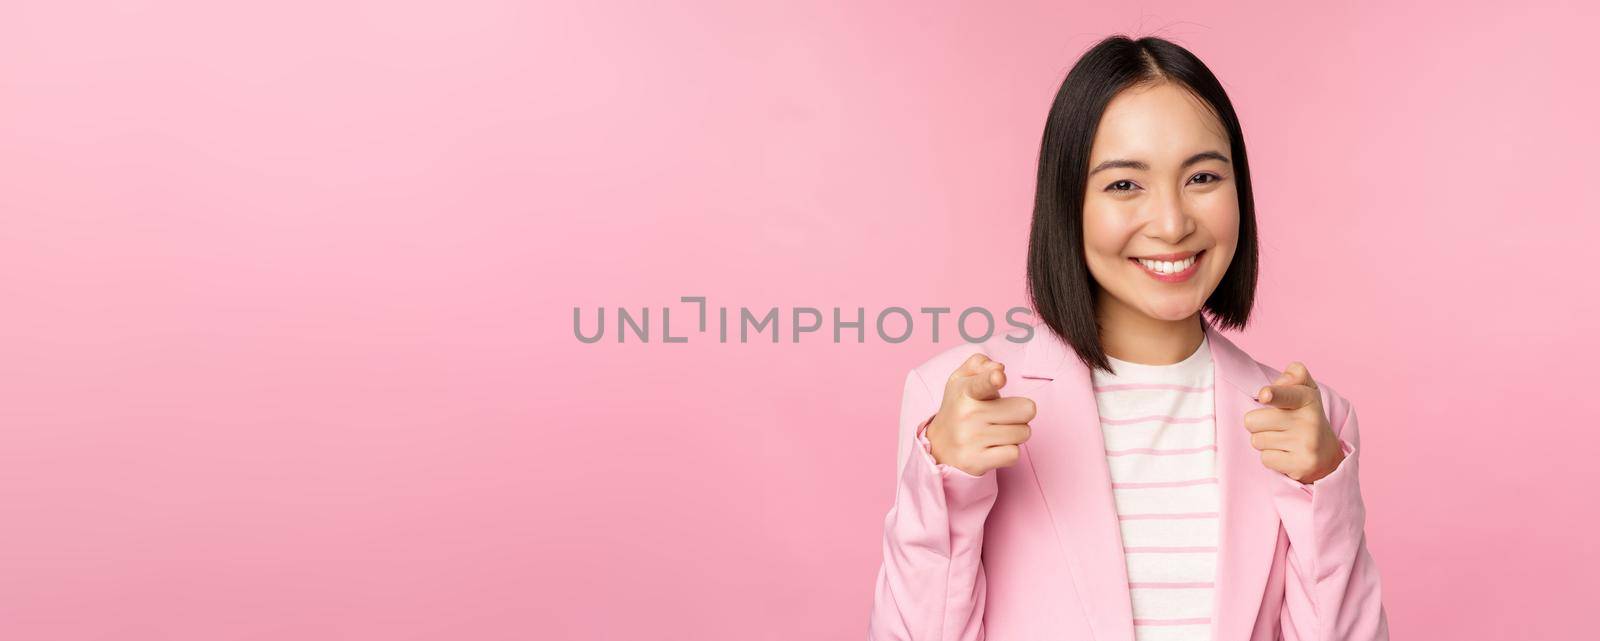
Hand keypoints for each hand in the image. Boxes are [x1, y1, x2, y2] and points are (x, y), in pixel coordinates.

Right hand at [924, 353, 1036, 476]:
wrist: (938, 447)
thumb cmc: (959, 409)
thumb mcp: (961, 380)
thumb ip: (979, 364)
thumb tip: (998, 368)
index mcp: (966, 391)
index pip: (982, 383)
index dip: (992, 378)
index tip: (998, 377)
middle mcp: (968, 415)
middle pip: (1026, 410)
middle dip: (1019, 414)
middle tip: (1001, 416)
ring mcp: (971, 439)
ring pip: (1023, 433)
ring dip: (1015, 434)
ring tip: (995, 433)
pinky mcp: (976, 461)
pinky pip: (1014, 454)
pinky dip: (1009, 452)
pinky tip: (993, 448)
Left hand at [1245, 361, 1344, 483]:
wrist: (1329, 456)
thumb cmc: (1306, 417)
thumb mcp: (1305, 390)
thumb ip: (1293, 375)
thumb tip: (1270, 389)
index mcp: (1307, 398)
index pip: (1286, 394)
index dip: (1273, 394)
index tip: (1265, 395)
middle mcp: (1309, 420)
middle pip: (1252, 420)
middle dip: (1258, 424)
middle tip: (1276, 426)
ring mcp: (1306, 444)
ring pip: (1257, 441)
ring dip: (1265, 442)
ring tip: (1284, 441)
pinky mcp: (1301, 465)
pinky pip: (1265, 459)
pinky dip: (1272, 458)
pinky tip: (1287, 454)